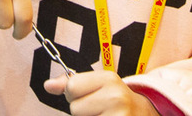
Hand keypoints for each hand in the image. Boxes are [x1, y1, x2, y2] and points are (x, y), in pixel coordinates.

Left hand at [43, 72, 159, 115]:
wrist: (144, 113)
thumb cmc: (116, 99)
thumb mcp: (98, 84)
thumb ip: (72, 83)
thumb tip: (48, 86)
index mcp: (109, 79)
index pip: (71, 87)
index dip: (74, 94)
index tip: (88, 96)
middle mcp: (116, 97)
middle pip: (75, 108)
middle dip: (82, 111)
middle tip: (99, 109)